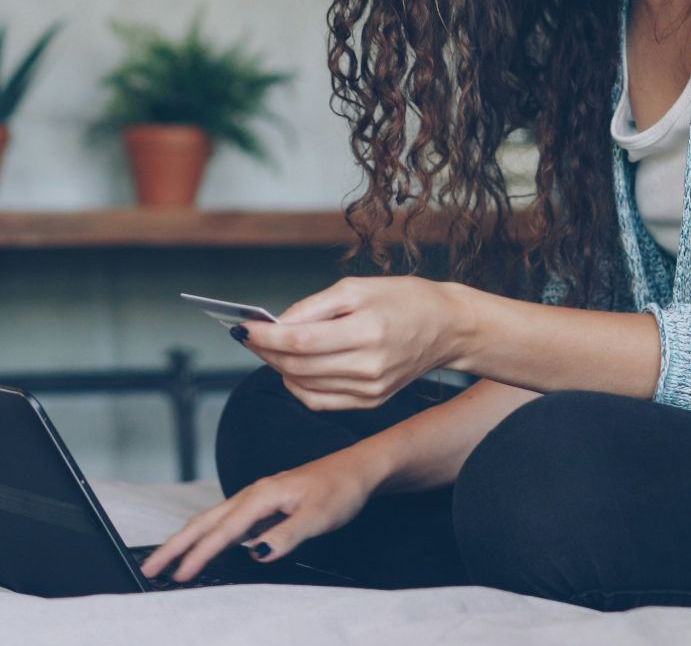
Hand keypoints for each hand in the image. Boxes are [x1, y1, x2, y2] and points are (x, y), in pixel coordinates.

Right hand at [137, 449, 380, 582]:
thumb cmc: (340, 489)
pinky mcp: (262, 505)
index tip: (177, 576)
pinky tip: (204, 548)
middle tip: (149, 568)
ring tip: (167, 561)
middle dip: (174, 546)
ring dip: (187, 541)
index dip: (198, 556)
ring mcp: (256, 499)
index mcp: (261, 496)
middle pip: (203, 522)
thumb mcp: (318, 516)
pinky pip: (226, 522)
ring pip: (211, 521)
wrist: (357, 469)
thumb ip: (287, 536)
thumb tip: (257, 554)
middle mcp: (252, 495)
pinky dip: (207, 536)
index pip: (222, 532)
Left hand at [238, 275, 474, 410]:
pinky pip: (320, 401)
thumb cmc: (404, 300)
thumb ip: (313, 307)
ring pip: (304, 386)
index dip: (266, 336)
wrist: (447, 328)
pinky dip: (298, 385)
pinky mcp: (371, 402)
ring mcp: (370, 390)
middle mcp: (369, 367)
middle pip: (298, 365)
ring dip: (278, 367)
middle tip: (249, 335)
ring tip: (268, 348)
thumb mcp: (357, 288)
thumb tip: (277, 324)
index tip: (243, 328)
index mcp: (367, 332)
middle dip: (266, 351)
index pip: (301, 341)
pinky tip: (292, 367)